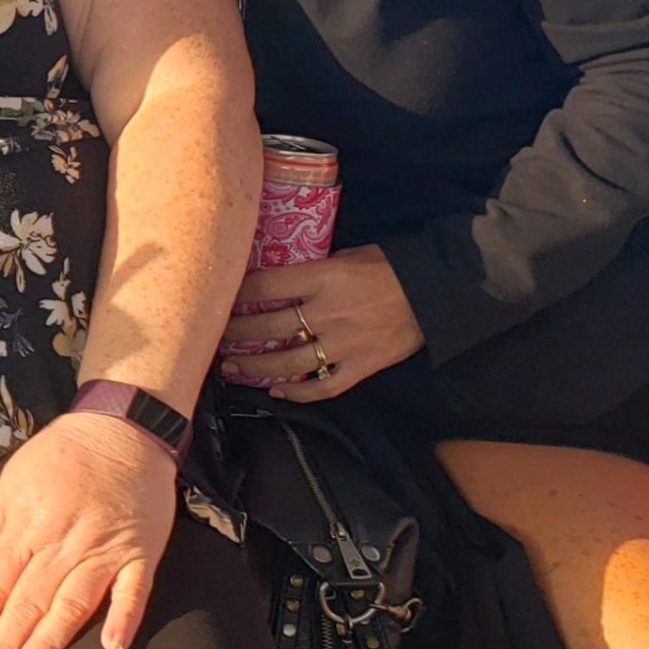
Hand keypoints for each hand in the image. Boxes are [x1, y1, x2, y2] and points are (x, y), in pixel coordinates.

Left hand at [0, 411, 175, 648]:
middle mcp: (61, 541)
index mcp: (26, 524)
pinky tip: (113, 644)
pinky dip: (125, 615)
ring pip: (72, 601)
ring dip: (49, 639)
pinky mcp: (141, 552)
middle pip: (26, 599)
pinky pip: (134, 589)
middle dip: (2, 642)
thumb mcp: (12, 484)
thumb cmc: (63, 455)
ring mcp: (103, 548)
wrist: (123, 427)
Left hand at [216, 244, 423, 401]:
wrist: (435, 290)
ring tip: (231, 367)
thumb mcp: (346, 256)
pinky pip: (323, 387)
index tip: (218, 298)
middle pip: (268, 326)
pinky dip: (298, 393)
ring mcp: (345, 343)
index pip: (265, 286)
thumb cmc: (388, 267)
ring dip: (254, 366)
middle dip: (234, 333)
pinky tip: (277, 391)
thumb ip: (312, 272)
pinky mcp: (362, 366)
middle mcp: (330, 311)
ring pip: (287, 361)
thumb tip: (278, 283)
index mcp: (324, 276)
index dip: (236, 294)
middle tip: (213, 336)